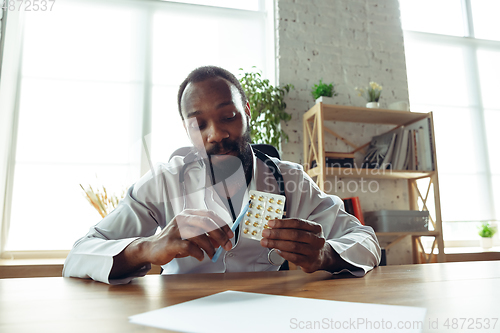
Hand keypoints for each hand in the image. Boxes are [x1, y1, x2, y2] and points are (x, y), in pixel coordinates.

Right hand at [110, 209, 232, 278]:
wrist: (151, 248)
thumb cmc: (174, 241)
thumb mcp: (190, 235)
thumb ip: (205, 235)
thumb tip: (222, 240)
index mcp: (188, 214)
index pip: (209, 215)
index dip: (222, 224)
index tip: (230, 235)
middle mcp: (182, 219)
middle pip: (206, 223)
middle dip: (220, 235)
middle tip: (226, 246)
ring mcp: (176, 229)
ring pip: (199, 235)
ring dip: (210, 246)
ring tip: (212, 254)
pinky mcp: (170, 242)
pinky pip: (189, 247)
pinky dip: (198, 253)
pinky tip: (200, 256)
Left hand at [260, 218, 332, 272]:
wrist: (322, 257)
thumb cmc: (309, 241)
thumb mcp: (305, 231)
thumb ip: (291, 228)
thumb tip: (272, 227)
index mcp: (316, 228)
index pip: (297, 223)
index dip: (282, 223)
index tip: (270, 223)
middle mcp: (317, 240)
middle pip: (294, 234)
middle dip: (277, 233)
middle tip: (265, 233)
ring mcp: (314, 252)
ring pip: (293, 246)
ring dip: (276, 243)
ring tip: (266, 242)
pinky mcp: (309, 263)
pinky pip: (293, 257)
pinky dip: (283, 253)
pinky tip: (276, 249)